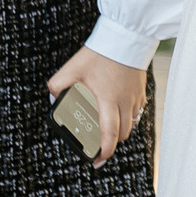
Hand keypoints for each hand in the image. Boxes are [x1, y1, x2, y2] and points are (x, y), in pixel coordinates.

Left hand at [46, 46, 148, 166]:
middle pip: (122, 134)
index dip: (105, 151)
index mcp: (108, 100)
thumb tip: (54, 100)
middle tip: (98, 146)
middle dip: (111, 143)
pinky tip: (117, 112)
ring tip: (107, 129)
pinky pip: (136, 112)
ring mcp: (135, 97)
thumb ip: (57, 86)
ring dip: (120, 131)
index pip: (110, 133)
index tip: (97, 160)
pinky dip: (127, 118)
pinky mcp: (141, 90)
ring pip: (131, 124)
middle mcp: (125, 102)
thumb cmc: (100, 53)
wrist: (126, 36)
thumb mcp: (71, 69)